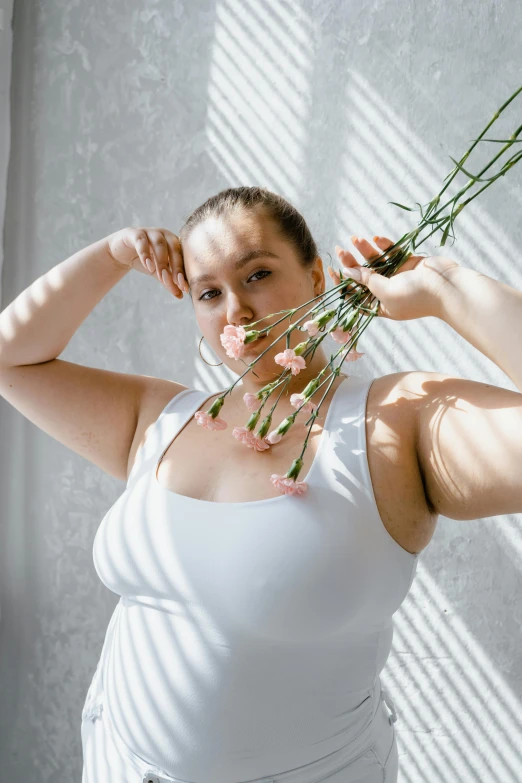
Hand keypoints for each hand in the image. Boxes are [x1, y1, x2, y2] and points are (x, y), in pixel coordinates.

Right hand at [106, 226, 188, 299]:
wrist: (122, 252)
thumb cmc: (146, 261)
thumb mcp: (157, 273)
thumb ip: (168, 281)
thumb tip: (180, 295)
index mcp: (174, 243)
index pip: (182, 256)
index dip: (184, 271)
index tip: (184, 287)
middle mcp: (164, 234)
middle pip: (174, 248)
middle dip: (176, 266)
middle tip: (175, 282)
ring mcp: (149, 232)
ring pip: (160, 244)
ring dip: (161, 260)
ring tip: (160, 275)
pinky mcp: (134, 233)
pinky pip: (141, 241)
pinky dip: (145, 253)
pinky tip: (147, 265)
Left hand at [327, 235, 460, 320]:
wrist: (448, 288)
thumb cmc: (416, 296)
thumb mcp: (385, 292)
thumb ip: (366, 281)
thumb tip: (348, 272)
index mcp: (380, 305)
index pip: (356, 295)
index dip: (343, 283)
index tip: (333, 270)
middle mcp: (387, 291)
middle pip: (364, 276)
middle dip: (351, 263)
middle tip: (340, 250)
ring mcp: (399, 277)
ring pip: (377, 262)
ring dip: (366, 250)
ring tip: (356, 238)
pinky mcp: (409, 263)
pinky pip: (392, 253)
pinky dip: (385, 245)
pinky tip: (376, 238)